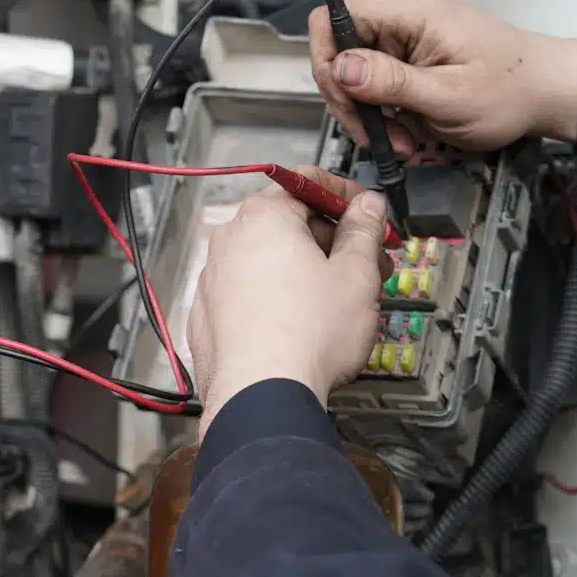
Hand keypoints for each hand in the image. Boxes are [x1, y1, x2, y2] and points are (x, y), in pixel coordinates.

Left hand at [188, 167, 393, 440]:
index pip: (306, 181)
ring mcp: (212, 279)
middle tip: (368, 263)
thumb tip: (366, 206)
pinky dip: (276, 295)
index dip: (345, 194)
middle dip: (331, 238)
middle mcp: (229, 241)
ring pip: (268, 259)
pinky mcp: (207, 315)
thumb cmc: (309, 335)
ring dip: (306, 268)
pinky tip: (303, 322)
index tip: (368, 213)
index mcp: (263, 217)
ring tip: (342, 298)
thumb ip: (362, 231)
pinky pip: (248, 291)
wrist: (261, 396)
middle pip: (286, 221)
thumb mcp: (356, 274)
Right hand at [307, 0, 576, 153]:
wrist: (542, 91)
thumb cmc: (507, 90)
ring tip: (402, 139)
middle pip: (336, 52)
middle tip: (380, 137)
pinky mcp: (404, 50)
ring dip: (369, 113)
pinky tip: (405, 129)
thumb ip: (391, 81)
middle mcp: (398, 11)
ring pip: (350, 73)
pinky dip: (382, 111)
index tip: (347, 103)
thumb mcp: (446, 95)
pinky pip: (371, 80)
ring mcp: (400, 30)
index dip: (325, 63)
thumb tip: (339, 68)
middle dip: (352, 102)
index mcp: (406, 10)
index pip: (330, 20)